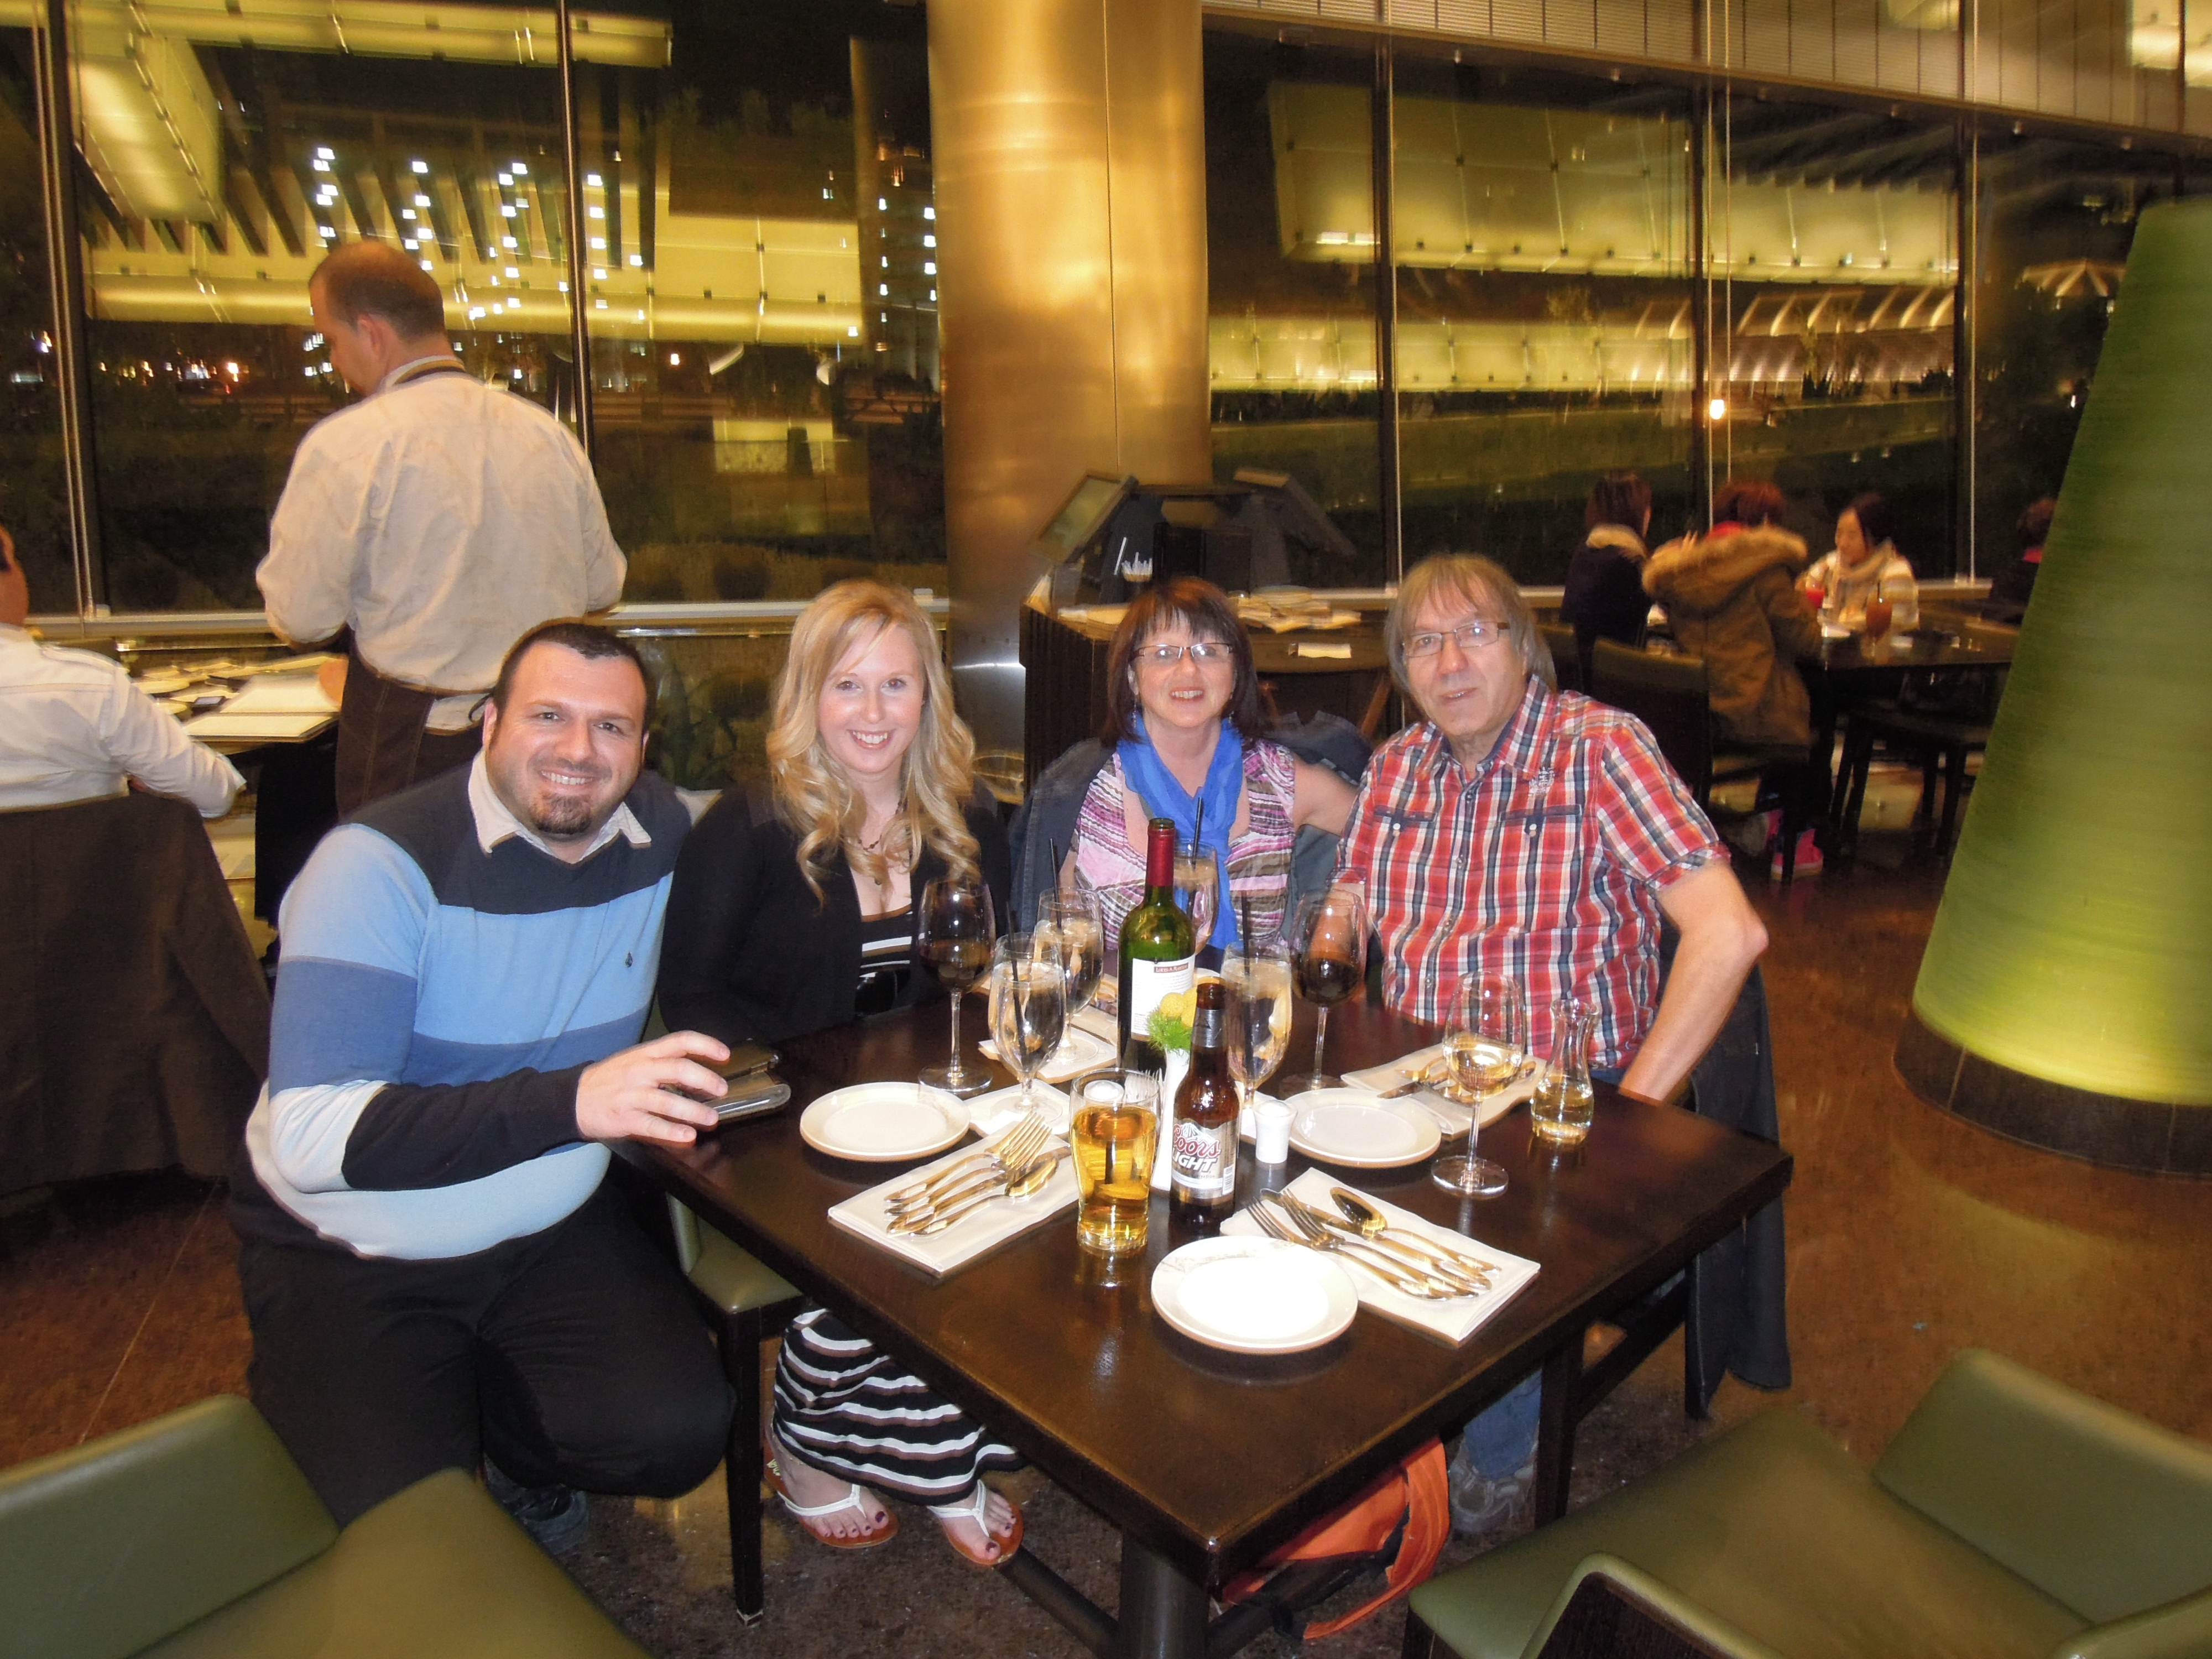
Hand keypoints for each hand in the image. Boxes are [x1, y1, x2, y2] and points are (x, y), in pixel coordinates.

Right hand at [575, 1031, 730, 1146]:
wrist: (572, 1098)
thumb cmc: (611, 1080)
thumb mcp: (635, 1061)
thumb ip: (664, 1063)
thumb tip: (701, 1073)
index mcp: (645, 1054)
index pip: (679, 1041)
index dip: (705, 1045)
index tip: (725, 1055)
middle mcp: (640, 1071)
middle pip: (678, 1069)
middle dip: (705, 1079)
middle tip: (722, 1090)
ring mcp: (631, 1095)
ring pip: (667, 1101)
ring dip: (694, 1111)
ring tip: (712, 1119)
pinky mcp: (624, 1119)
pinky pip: (651, 1125)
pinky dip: (672, 1132)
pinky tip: (688, 1136)